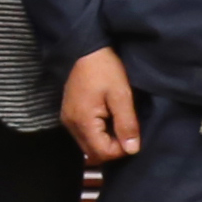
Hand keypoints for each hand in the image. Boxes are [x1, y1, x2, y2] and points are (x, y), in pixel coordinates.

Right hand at [62, 47, 141, 161]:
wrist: (86, 49)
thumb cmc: (105, 69)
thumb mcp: (121, 95)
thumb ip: (126, 123)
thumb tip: (132, 150)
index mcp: (83, 121)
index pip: (102, 152)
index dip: (121, 149)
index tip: (133, 134)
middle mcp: (71, 125)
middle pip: (93, 153)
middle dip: (113, 147)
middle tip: (127, 131)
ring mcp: (68, 120)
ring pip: (88, 145)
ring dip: (105, 141)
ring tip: (118, 123)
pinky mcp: (69, 114)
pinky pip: (84, 134)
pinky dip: (97, 133)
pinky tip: (108, 119)